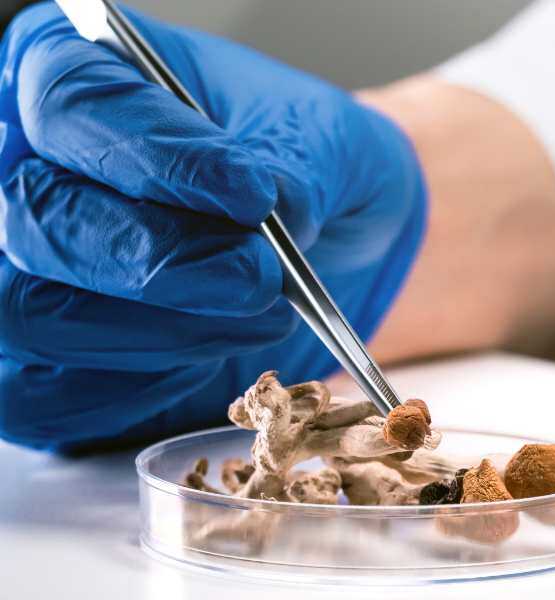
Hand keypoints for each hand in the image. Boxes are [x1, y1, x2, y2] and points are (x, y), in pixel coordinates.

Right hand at [0, 4, 425, 450]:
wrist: (328, 239)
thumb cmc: (311, 167)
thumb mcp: (323, 144)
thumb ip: (290, 170)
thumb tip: (269, 212)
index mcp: (86, 79)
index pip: (78, 105)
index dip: (154, 156)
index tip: (251, 194)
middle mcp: (37, 171)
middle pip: (37, 220)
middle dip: (156, 261)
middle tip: (258, 276)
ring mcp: (33, 272)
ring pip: (35, 317)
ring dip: (164, 332)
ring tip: (263, 313)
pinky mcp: (48, 362)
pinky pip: (53, 397)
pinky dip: (146, 386)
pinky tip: (218, 352)